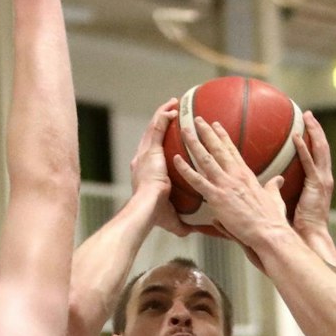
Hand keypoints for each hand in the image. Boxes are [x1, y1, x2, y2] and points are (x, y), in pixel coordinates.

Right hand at [130, 99, 188, 235]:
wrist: (147, 208)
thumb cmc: (155, 214)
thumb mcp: (171, 218)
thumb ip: (182, 223)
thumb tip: (191, 232)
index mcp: (146, 173)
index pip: (153, 153)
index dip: (160, 144)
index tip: (170, 139)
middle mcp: (143, 160)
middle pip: (153, 136)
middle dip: (162, 123)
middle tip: (173, 113)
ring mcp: (145, 153)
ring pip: (155, 128)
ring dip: (163, 114)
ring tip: (174, 104)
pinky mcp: (150, 149)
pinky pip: (157, 127)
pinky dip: (164, 116)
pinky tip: (173, 109)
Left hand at [173, 117, 297, 250]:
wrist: (269, 231)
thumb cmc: (272, 218)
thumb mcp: (275, 197)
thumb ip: (273, 186)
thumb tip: (278, 180)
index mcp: (247, 174)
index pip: (232, 150)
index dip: (223, 137)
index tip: (216, 125)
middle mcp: (235, 175)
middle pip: (218, 149)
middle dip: (207, 132)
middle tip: (197, 119)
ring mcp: (225, 185)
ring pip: (206, 159)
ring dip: (194, 143)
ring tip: (185, 131)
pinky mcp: (217, 197)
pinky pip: (198, 180)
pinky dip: (186, 169)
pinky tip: (176, 159)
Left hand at [291, 112, 335, 242]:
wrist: (310, 237)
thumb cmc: (298, 225)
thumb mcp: (292, 202)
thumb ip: (285, 190)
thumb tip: (274, 182)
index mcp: (320, 181)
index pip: (318, 155)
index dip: (314, 139)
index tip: (307, 126)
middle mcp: (324, 178)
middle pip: (322, 147)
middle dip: (317, 129)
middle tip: (309, 114)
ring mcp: (322, 180)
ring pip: (321, 150)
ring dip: (314, 132)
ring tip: (307, 118)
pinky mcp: (317, 185)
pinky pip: (310, 163)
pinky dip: (304, 149)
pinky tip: (297, 137)